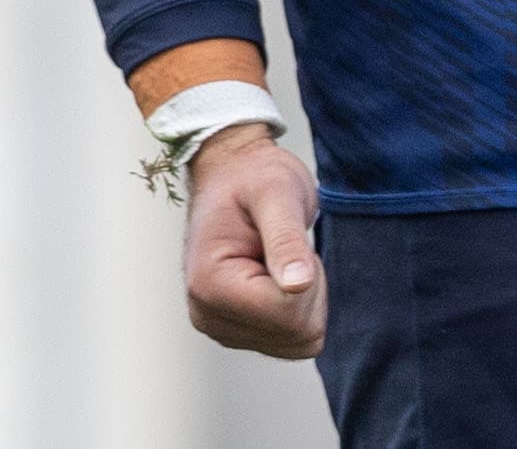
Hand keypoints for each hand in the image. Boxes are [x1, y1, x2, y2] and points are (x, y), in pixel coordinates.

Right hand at [182, 125, 324, 357]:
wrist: (233, 175)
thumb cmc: (254, 178)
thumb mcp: (278, 193)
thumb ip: (286, 240)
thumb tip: (298, 285)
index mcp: (211, 284)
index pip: (287, 313)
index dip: (308, 276)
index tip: (288, 241)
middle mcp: (207, 315)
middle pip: (295, 333)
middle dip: (308, 288)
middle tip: (287, 246)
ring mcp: (220, 327)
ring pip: (298, 342)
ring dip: (305, 298)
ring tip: (281, 257)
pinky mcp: (236, 331)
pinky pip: (291, 342)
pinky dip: (299, 309)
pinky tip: (280, 275)